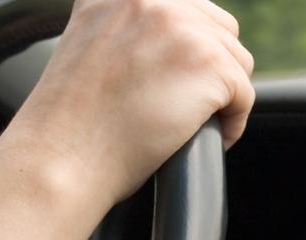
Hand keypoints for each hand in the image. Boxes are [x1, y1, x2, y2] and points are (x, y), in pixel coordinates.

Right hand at [3, 0, 253, 204]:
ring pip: (235, 59)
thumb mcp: (90, 45)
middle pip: (216, 26)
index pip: (182, 5)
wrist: (61, 158)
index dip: (186, 44)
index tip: (177, 78)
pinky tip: (208, 137)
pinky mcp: (208, 64)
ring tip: (195, 122)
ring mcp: (181, 27)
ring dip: (222, 94)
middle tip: (187, 103)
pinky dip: (233, 121)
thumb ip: (128, 28)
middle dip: (209, 68)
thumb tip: (171, 44)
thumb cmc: (70, 122)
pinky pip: (244, 93)